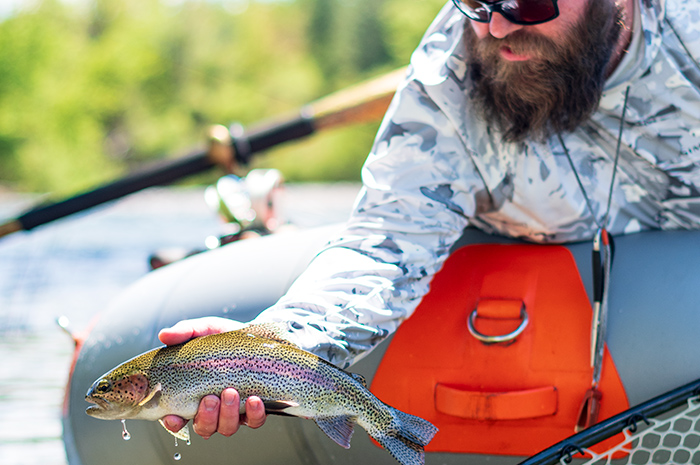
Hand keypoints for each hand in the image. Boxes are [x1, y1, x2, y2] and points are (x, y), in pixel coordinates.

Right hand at [158, 317, 267, 438]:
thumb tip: (164, 335)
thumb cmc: (224, 338)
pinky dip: (254, 414)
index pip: (177, 419)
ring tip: (231, 392)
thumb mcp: (204, 330)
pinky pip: (254, 421)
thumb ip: (184, 332)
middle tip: (210, 398)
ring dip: (228, 414)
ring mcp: (233, 412)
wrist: (257, 337)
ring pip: (227, 428)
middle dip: (206, 417)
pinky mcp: (254, 410)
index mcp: (192, 395)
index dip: (173, 423)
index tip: (174, 417)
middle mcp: (212, 409)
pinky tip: (253, 400)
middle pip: (204, 427)